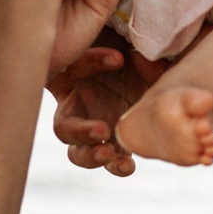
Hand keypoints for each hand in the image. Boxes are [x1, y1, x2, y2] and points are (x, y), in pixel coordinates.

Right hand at [48, 34, 164, 175]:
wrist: (150, 70)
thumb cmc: (133, 52)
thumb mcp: (133, 48)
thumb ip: (135, 54)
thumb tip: (136, 57)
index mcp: (72, 76)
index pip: (71, 68)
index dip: (88, 63)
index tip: (118, 59)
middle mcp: (77, 107)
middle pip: (62, 124)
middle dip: (80, 131)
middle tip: (102, 130)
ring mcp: (93, 130)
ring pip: (77, 151)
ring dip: (90, 155)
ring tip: (108, 154)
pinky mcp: (114, 145)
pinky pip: (109, 161)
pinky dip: (116, 165)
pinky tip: (127, 165)